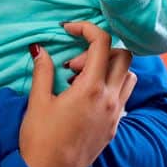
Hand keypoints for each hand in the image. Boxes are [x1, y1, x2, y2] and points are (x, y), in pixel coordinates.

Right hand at [19, 22, 136, 166]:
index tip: (68, 28)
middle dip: (99, 49)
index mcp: (91, 89)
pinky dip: (110, 86)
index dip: (86, 28)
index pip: (101, 43)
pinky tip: (84, 96)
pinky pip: (123, 96)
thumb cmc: (40, 139)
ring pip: (128, 76)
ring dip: (109, 68)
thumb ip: (43, 70)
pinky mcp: (114, 128)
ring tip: (80, 78)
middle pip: (123, 56)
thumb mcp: (38, 101)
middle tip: (73, 63)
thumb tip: (40, 49)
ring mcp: (115, 115)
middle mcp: (110, 100)